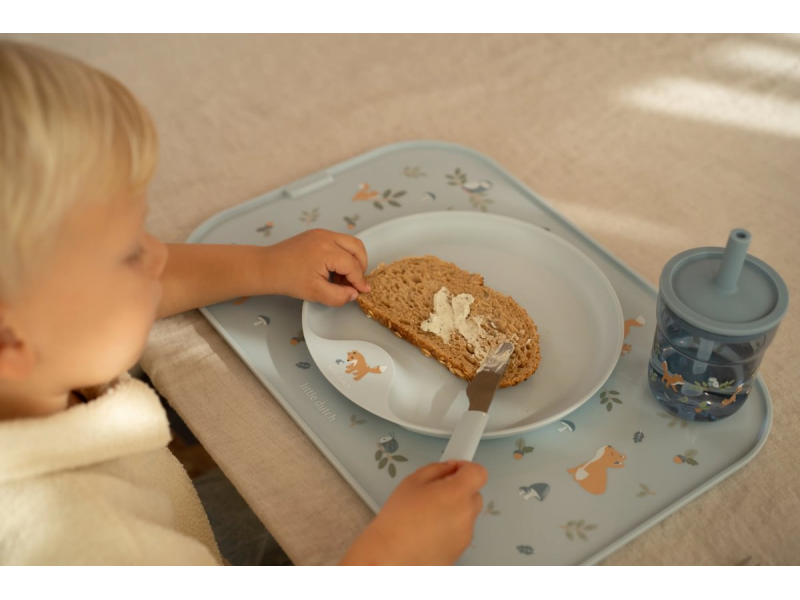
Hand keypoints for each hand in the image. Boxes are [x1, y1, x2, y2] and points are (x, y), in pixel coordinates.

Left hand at [262, 229, 369, 305]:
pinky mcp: (316, 234)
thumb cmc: (287, 279)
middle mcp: (326, 237)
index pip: (353, 265)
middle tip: (355, 282)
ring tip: (342, 279)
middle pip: (357, 248)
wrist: (266, 267)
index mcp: (327, 250)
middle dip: (361, 266)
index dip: (359, 281)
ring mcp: (321, 233)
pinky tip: (333, 271)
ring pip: (349, 243)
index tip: (362, 292)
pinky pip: (338, 242)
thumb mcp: (315, 293)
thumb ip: (339, 296)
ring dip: (352, 260)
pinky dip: (342, 255)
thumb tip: (353, 293)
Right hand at [339, 460, 487, 564]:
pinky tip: (427, 531)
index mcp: (457, 493)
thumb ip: (437, 469)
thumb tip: (449, 468)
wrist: (389, 556)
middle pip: (474, 494)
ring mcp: (465, 536)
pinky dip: (449, 530)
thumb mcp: (412, 481)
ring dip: (454, 511)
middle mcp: (466, 515)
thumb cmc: (397, 522)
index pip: (479, 472)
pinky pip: (460, 533)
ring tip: (427, 516)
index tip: (456, 469)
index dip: (467, 468)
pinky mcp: (460, 552)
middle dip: (459, 490)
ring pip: (467, 515)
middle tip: (436, 493)